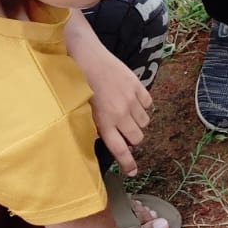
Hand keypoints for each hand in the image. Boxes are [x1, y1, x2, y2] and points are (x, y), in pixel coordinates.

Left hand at [82, 47, 153, 175]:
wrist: (86, 56)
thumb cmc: (79, 84)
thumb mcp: (83, 110)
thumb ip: (97, 125)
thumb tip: (105, 137)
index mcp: (104, 123)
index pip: (120, 150)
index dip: (128, 164)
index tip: (133, 171)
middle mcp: (120, 114)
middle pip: (138, 138)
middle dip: (133, 139)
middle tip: (125, 133)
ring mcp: (131, 100)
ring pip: (145, 122)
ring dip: (138, 123)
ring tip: (127, 114)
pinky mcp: (138, 86)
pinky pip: (148, 104)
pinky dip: (143, 106)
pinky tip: (132, 101)